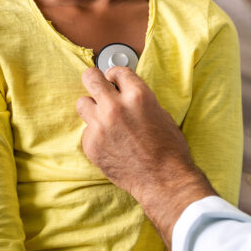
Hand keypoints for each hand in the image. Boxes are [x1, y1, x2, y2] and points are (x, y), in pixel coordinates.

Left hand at [77, 66, 215, 246]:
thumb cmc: (168, 148)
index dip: (115, 75)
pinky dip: (96, 133)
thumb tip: (125, 94)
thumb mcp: (160, 113)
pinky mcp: (91, 145)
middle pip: (90, 78)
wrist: (163, 178)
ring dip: (92, 107)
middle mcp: (116, 107)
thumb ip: (138, 100)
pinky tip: (110, 141)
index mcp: (138, 96)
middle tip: (97, 84)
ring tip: (103, 116)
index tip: (113, 79)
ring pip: (82, 103)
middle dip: (94, 79)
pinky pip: (87, 130)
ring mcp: (100, 126)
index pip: (117, 71)